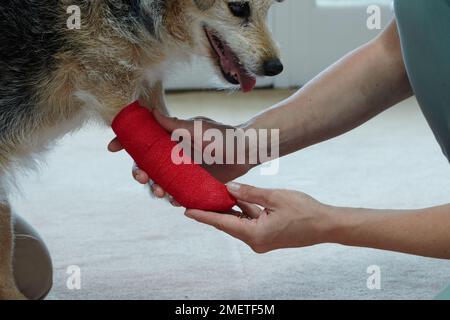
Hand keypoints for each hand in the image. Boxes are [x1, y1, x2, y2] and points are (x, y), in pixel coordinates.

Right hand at [108, 109, 254, 203]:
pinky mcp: (194, 184)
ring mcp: (183, 171)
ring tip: (160, 192)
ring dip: (154, 187)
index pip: (144, 141)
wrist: (247, 152)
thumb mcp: (198, 129)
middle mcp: (174, 155)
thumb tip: (152, 114)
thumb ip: (175, 125)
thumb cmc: (224, 136)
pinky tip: (174, 200)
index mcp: (172, 139)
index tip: (113, 148)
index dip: (126, 143)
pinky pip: (178, 193)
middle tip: (142, 178)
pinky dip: (173, 197)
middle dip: (139, 172)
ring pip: (160, 181)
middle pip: (147, 165)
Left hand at [185, 183, 332, 252]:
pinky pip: (249, 222)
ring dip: (227, 210)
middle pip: (228, 224)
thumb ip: (250, 193)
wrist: (326, 226)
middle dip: (212, 212)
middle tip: (195, 199)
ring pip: (238, 222)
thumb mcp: (275, 197)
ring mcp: (261, 239)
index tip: (187, 211)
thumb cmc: (304, 211)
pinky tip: (234, 199)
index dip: (204, 216)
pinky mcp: (267, 235)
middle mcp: (255, 241)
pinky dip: (242, 211)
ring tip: (211, 196)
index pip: (223, 223)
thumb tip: (229, 187)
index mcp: (255, 234)